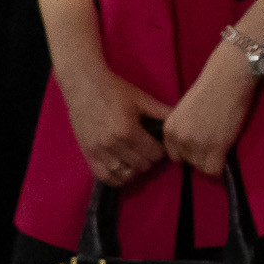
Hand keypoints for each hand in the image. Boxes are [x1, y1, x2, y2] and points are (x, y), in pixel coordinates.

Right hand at [62, 63, 172, 188]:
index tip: (156, 143)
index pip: (154, 154)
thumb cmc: (114, 89)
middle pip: (142, 165)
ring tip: (134, 158)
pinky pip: (104, 177)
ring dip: (134, 168)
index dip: (159, 150)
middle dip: (148, 158)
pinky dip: (116, 178)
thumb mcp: (140, 98)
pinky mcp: (88, 154)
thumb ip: (161, 112)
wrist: (84, 85)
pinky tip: (122, 168)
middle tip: (146, 149)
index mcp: (128, 130)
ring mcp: (99, 151)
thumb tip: (179, 121)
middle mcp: (113, 144)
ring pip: (125, 174)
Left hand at [159, 44, 261, 176]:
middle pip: (189, 162)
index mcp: (169, 128)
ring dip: (212, 159)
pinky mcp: (216, 148)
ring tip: (221, 143)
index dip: (188, 151)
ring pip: (202, 167)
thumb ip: (184, 128)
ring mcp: (197, 144)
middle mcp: (180, 138)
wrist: (229, 77)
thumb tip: (190, 146)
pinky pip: (214, 171)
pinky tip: (226, 154)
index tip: (200, 143)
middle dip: (200, 155)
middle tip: (214, 140)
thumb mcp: (185, 110)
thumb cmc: (210, 86)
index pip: (174, 155)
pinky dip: (221, 166)